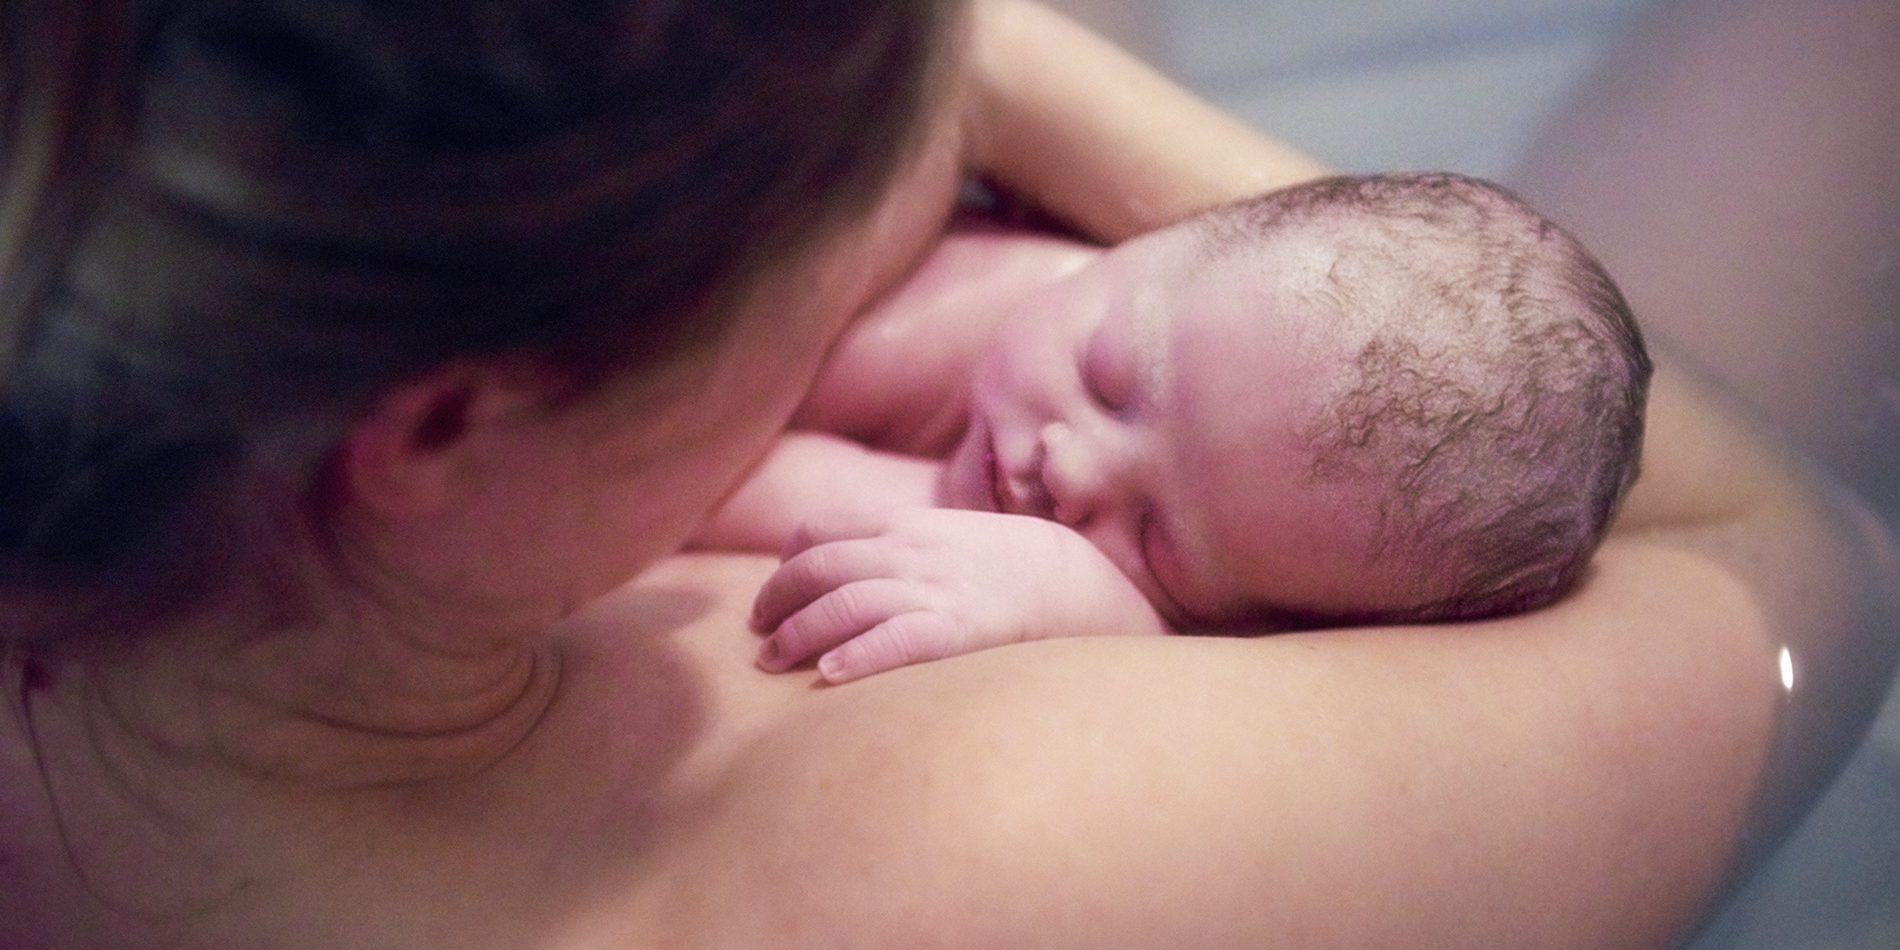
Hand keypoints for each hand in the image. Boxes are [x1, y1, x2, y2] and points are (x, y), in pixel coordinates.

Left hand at [752, 506, 1168, 682]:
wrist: (1077, 583)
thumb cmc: (1012, 567)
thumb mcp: (951, 535)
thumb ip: (903, 543)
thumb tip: (851, 563)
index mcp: (908, 525)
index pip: (824, 528)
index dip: (788, 558)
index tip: (775, 588)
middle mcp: (911, 553)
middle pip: (819, 567)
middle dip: (777, 599)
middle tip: (758, 631)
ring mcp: (933, 590)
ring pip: (842, 603)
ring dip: (796, 632)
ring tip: (771, 660)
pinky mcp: (957, 630)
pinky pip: (895, 640)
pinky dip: (856, 655)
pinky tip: (829, 674)